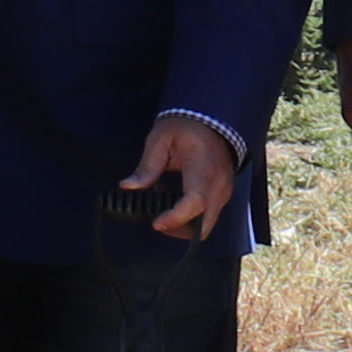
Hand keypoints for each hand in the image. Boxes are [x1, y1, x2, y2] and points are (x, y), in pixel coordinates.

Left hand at [129, 112, 236, 240]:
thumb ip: (146, 167)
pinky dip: (191, 217)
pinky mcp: (222, 195)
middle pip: (204, 226)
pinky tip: (174, 200)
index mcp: (204, 169)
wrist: (210, 121)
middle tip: (158, 220)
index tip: (156, 223)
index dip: (176, 218)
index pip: (195, 202)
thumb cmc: (186, 127)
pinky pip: (208, 216)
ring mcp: (223, 193)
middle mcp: (219, 186)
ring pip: (206, 225)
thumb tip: (128, 186)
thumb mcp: (160, 140)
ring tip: (165, 203)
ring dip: (184, 224)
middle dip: (179, 230)